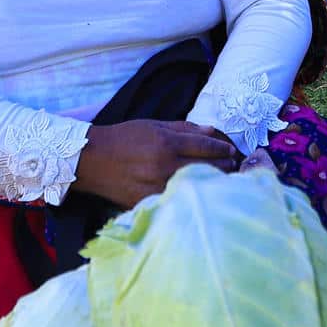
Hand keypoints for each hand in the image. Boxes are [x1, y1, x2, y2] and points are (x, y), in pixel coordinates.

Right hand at [73, 119, 238, 207]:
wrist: (92, 160)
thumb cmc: (124, 138)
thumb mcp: (154, 125)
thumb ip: (185, 128)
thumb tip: (212, 131)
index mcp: (167, 143)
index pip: (206, 146)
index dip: (223, 148)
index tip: (232, 150)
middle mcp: (164, 166)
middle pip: (207, 167)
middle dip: (225, 165)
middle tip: (234, 165)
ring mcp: (157, 186)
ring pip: (197, 185)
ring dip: (213, 182)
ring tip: (223, 179)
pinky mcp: (149, 201)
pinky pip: (179, 198)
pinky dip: (192, 195)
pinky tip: (200, 192)